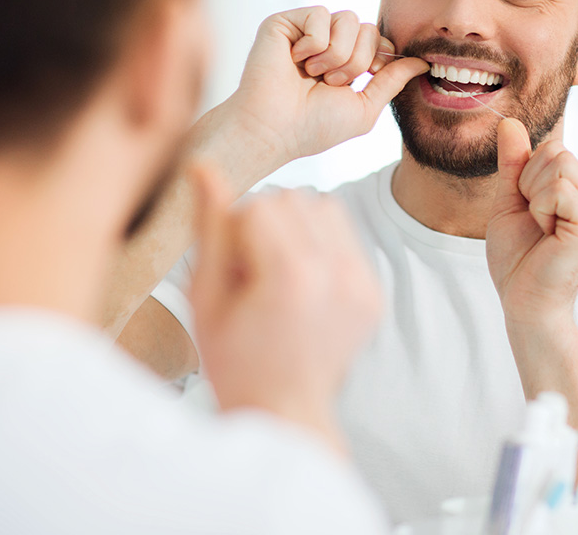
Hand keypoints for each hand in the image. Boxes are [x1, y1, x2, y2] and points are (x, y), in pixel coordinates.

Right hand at [187, 164, 381, 450]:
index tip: (231, 272)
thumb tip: (204, 166)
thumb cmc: (233, 359)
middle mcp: (336, 273)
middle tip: (253, 274)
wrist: (285, 410)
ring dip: (296, 228)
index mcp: (291, 275)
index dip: (233, 233)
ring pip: (323, 207)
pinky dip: (321, 247)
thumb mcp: (206, 297)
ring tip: (277, 274)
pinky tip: (302, 284)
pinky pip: (346, 235)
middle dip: (265, 224)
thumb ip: (209, 228)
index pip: (257, 205)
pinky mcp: (373, 291)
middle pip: (292, 199)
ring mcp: (362, 282)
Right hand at [223, 6, 427, 164]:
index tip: (368, 77)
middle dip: (357, 61)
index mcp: (346, 62)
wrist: (274, 128)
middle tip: (330, 83)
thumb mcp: (365, 107)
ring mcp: (306, 32)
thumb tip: (422, 62)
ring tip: (313, 74)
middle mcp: (327, 44)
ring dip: (336, 55)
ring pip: (347, 19)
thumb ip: (393, 81)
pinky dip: (313, 43)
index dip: (379, 57)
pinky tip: (295, 60)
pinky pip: (320, 13)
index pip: (379, 40)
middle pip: (368, 28)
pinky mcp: (285, 22)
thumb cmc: (314, 126)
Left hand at [487, 119, 577, 328]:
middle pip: (556, 150)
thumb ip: (513, 163)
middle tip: (534, 219)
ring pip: (558, 164)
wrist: (523, 302)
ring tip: (542, 228)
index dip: (526, 173)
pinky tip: (547, 234)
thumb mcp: (509, 201)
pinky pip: (559, 188)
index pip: (552, 147)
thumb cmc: (518, 259)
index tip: (528, 208)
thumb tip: (510, 122)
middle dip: (529, 181)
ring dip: (534, 196)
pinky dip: (540, 208)